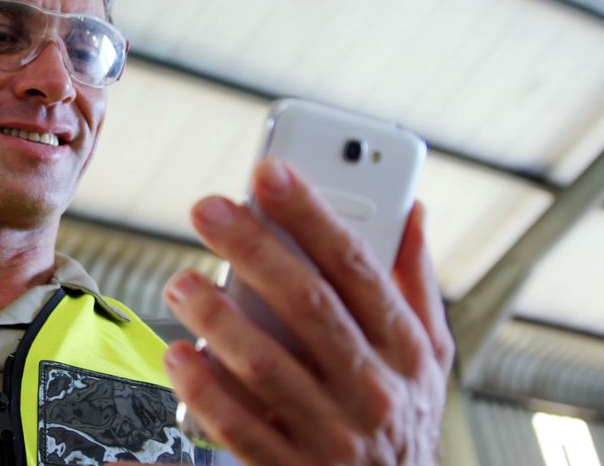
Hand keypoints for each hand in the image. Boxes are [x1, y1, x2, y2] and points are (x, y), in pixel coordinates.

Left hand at [162, 159, 453, 464]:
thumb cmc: (403, 420)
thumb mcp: (429, 357)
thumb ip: (416, 284)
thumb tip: (414, 212)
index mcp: (406, 348)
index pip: (357, 264)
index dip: (312, 213)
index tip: (269, 172)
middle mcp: (374, 389)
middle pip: (308, 304)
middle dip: (254, 249)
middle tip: (208, 210)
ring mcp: (333, 434)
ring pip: (268, 365)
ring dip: (217, 318)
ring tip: (181, 283)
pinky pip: (241, 428)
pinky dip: (205, 391)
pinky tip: (177, 357)